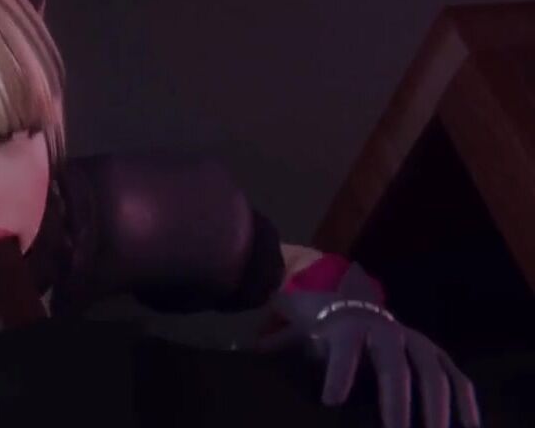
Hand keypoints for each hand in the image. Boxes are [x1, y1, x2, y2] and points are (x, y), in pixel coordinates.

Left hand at [259, 264, 480, 427]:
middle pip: (393, 365)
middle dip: (395, 400)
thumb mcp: (296, 326)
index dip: (339, 372)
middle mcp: (386, 331)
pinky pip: (457, 379)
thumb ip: (275, 342)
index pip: (344, 348)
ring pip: (432, 373)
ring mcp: (416, 342)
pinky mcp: (437, 356)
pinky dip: (466, 404)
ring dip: (435, 408)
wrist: (351, 305)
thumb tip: (248, 352)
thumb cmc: (319, 324)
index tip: (331, 401)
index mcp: (347, 326)